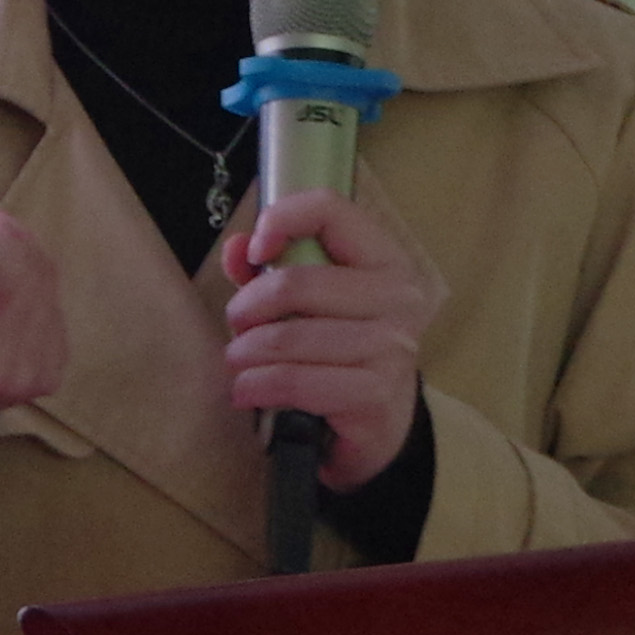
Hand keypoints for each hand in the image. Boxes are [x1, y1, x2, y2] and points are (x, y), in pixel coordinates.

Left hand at [225, 180, 440, 482]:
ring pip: (288, 338)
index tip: (257, 251)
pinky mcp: (375, 394)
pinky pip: (295, 382)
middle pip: (296, 283)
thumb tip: (237, 248)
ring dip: (245, 353)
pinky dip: (256, 386)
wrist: (382, 424)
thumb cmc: (341, 351)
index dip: (281, 219)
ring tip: (237, 362)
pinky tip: (246, 391)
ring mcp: (391, 347)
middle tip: (237, 326)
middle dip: (247, 308)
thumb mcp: (311, 303)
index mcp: (385, 260)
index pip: (330, 210)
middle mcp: (398, 298)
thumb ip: (272, 269)